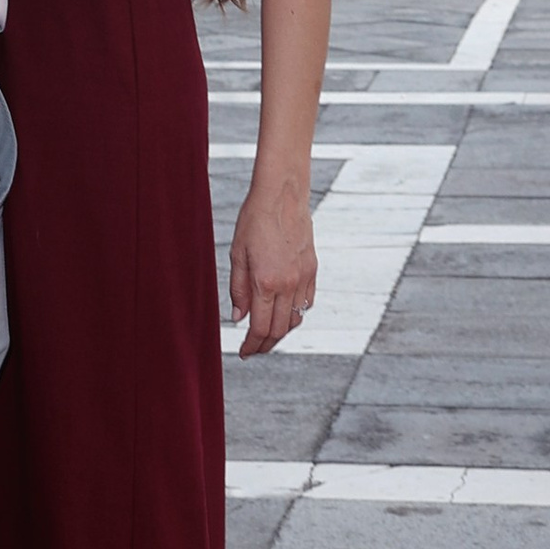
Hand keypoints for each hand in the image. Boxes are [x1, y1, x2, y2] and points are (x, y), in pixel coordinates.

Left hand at [229, 179, 317, 355]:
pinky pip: (307, 303)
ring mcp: (303, 278)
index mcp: (265, 282)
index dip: (251, 345)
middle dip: (265, 345)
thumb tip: (238, 318)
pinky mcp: (313, 270)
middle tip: (253, 349)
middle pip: (280, 330)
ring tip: (267, 336)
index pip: (260, 328)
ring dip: (281, 333)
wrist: (282, 196)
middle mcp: (288, 285)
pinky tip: (285, 316)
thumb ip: (237, 289)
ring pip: (296, 320)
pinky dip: (296, 315)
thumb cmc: (254, 220)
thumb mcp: (237, 254)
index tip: (243, 352)